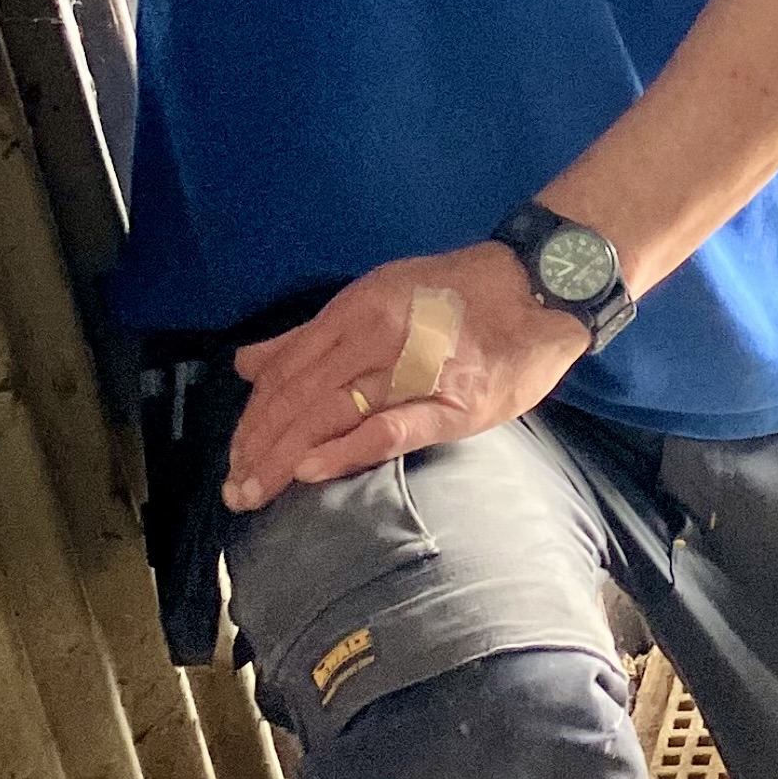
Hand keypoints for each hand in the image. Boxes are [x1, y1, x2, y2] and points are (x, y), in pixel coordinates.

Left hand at [222, 242, 587, 509]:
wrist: (542, 287)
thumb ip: (312, 336)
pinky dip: (347, 448)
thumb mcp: (378, 297)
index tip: (235, 456)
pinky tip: (313, 471)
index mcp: (358, 308)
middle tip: (235, 490)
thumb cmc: (460, 296)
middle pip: (300, 396)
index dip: (255, 416)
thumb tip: (247, 364)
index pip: (288, 369)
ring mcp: (415, 368)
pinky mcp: (453, 403)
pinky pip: (391, 427)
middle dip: (260, 446)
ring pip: (332, 412)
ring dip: (286, 456)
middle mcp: (377, 334)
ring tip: (257, 491)